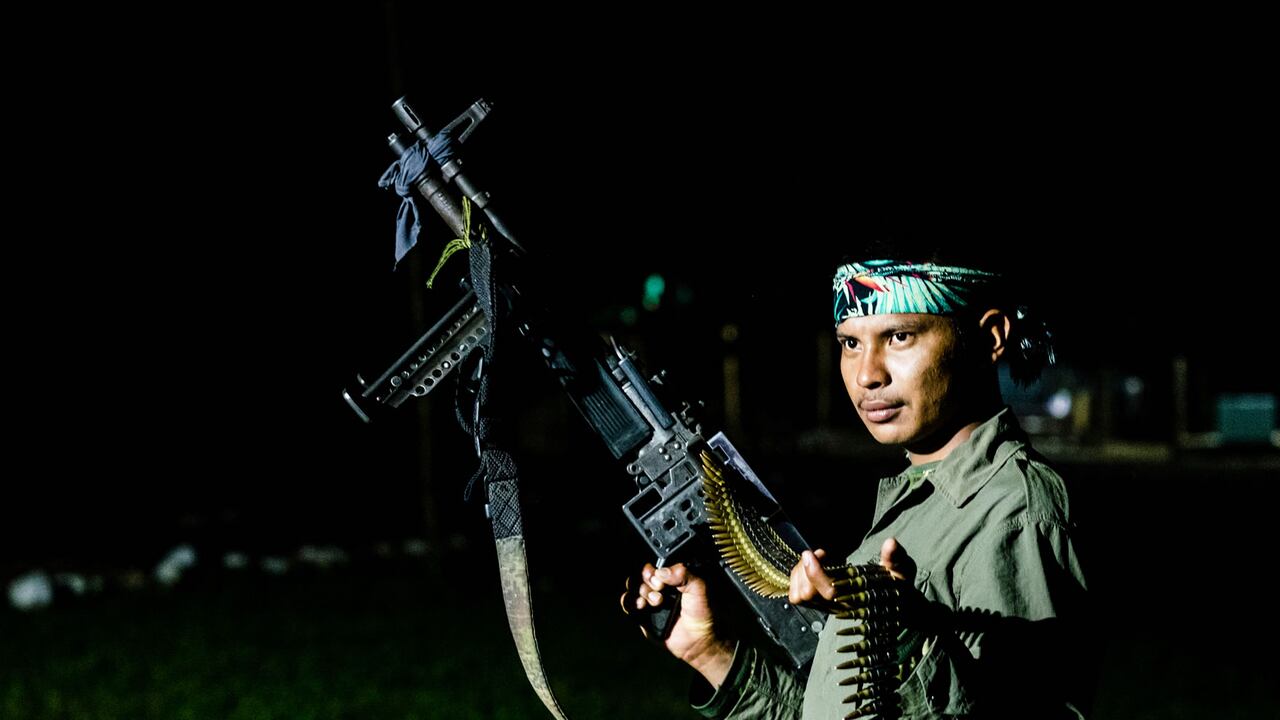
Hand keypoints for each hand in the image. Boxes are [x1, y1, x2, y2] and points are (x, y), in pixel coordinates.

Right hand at [622, 563, 733, 686]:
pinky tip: (641, 606)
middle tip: (660, 589)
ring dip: (639, 592)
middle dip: (646, 582)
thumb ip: (684, 574)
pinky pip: (627, 605)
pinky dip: (629, 602)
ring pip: (632, 588)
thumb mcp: (699, 588)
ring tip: (655, 602)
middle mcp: (658, 589)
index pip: (652, 567)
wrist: (699, 640)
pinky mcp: (642, 616)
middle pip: (639, 576)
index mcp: (671, 579)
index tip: (660, 580)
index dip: (651, 571)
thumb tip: (662, 571)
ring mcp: (649, 602)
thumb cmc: (703, 614)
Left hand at [789, 538, 917, 605]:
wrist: (892, 604)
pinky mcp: (819, 603)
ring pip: (799, 596)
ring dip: (799, 574)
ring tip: (814, 559)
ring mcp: (826, 606)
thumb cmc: (895, 585)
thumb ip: (895, 558)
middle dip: (805, 570)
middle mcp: (838, 607)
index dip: (816, 573)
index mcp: (857, 599)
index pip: (830, 592)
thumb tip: (890, 543)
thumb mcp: (901, 571)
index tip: (813, 552)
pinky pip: (797, 595)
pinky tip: (810, 566)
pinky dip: (797, 579)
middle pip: (807, 594)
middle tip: (817, 554)